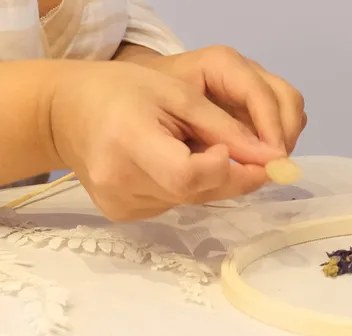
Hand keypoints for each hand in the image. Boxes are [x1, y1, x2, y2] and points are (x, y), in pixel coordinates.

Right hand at [50, 60, 286, 220]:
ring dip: (209, 180)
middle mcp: (120, 182)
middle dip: (231, 175)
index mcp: (128, 143)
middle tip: (245, 154)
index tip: (241, 150)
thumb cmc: (123, 91)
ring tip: (194, 149)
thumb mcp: (177, 94)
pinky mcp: (123, 215)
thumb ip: (225, 128)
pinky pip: (174, 204)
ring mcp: (120, 204)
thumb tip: (273, 158)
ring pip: (190, 201)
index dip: (224, 167)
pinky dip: (187, 187)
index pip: (187, 175)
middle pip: (196, 193)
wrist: (64, 113)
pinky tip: (172, 163)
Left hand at [134, 45, 306, 154]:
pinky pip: (285, 121)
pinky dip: (279, 141)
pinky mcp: (258, 104)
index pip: (260, 93)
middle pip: (287, 98)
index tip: (269, 163)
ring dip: (284, 140)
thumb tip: (263, 164)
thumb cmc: (145, 106)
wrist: (132, 101)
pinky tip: (257, 157)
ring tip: (262, 164)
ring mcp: (255, 86)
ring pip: (292, 109)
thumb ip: (221, 135)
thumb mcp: (176, 119)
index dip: (270, 128)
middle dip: (283, 135)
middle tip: (269, 167)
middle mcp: (245, 70)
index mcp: (221, 63)